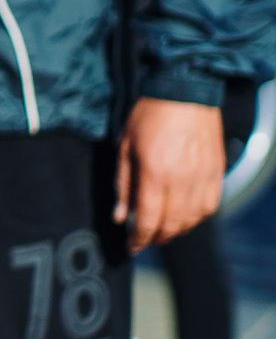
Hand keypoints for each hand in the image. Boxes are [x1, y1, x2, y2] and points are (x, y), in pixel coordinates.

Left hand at [117, 96, 224, 250]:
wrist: (185, 91)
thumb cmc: (149, 116)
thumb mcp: (125, 147)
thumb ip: (123, 185)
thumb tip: (120, 217)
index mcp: (155, 173)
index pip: (148, 220)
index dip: (139, 239)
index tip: (131, 248)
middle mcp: (182, 180)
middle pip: (172, 224)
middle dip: (157, 238)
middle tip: (144, 241)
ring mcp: (203, 177)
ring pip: (193, 219)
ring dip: (177, 230)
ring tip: (162, 231)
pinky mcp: (217, 171)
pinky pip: (210, 205)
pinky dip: (197, 217)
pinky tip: (184, 216)